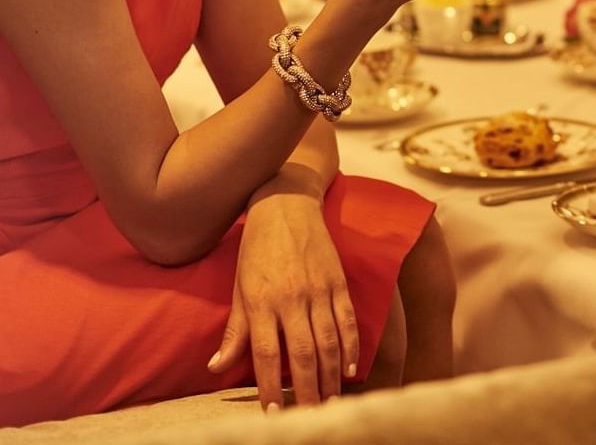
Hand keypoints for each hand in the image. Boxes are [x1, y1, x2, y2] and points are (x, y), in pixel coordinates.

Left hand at [207, 193, 358, 409]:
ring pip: (329, 340)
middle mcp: (292, 298)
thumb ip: (235, 330)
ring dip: (331, 375)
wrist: (286, 204)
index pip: (266, 354)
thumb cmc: (256, 248)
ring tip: (331, 401)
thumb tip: (217, 367)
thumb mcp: (239, 287)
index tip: (273, 414)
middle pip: (303, 353)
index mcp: (262, 302)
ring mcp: (319, 289)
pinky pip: (349, 319)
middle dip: (307, 390)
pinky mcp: (338, 281)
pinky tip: (351, 369)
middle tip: (310, 417)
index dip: (270, 387)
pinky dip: (352, 346)